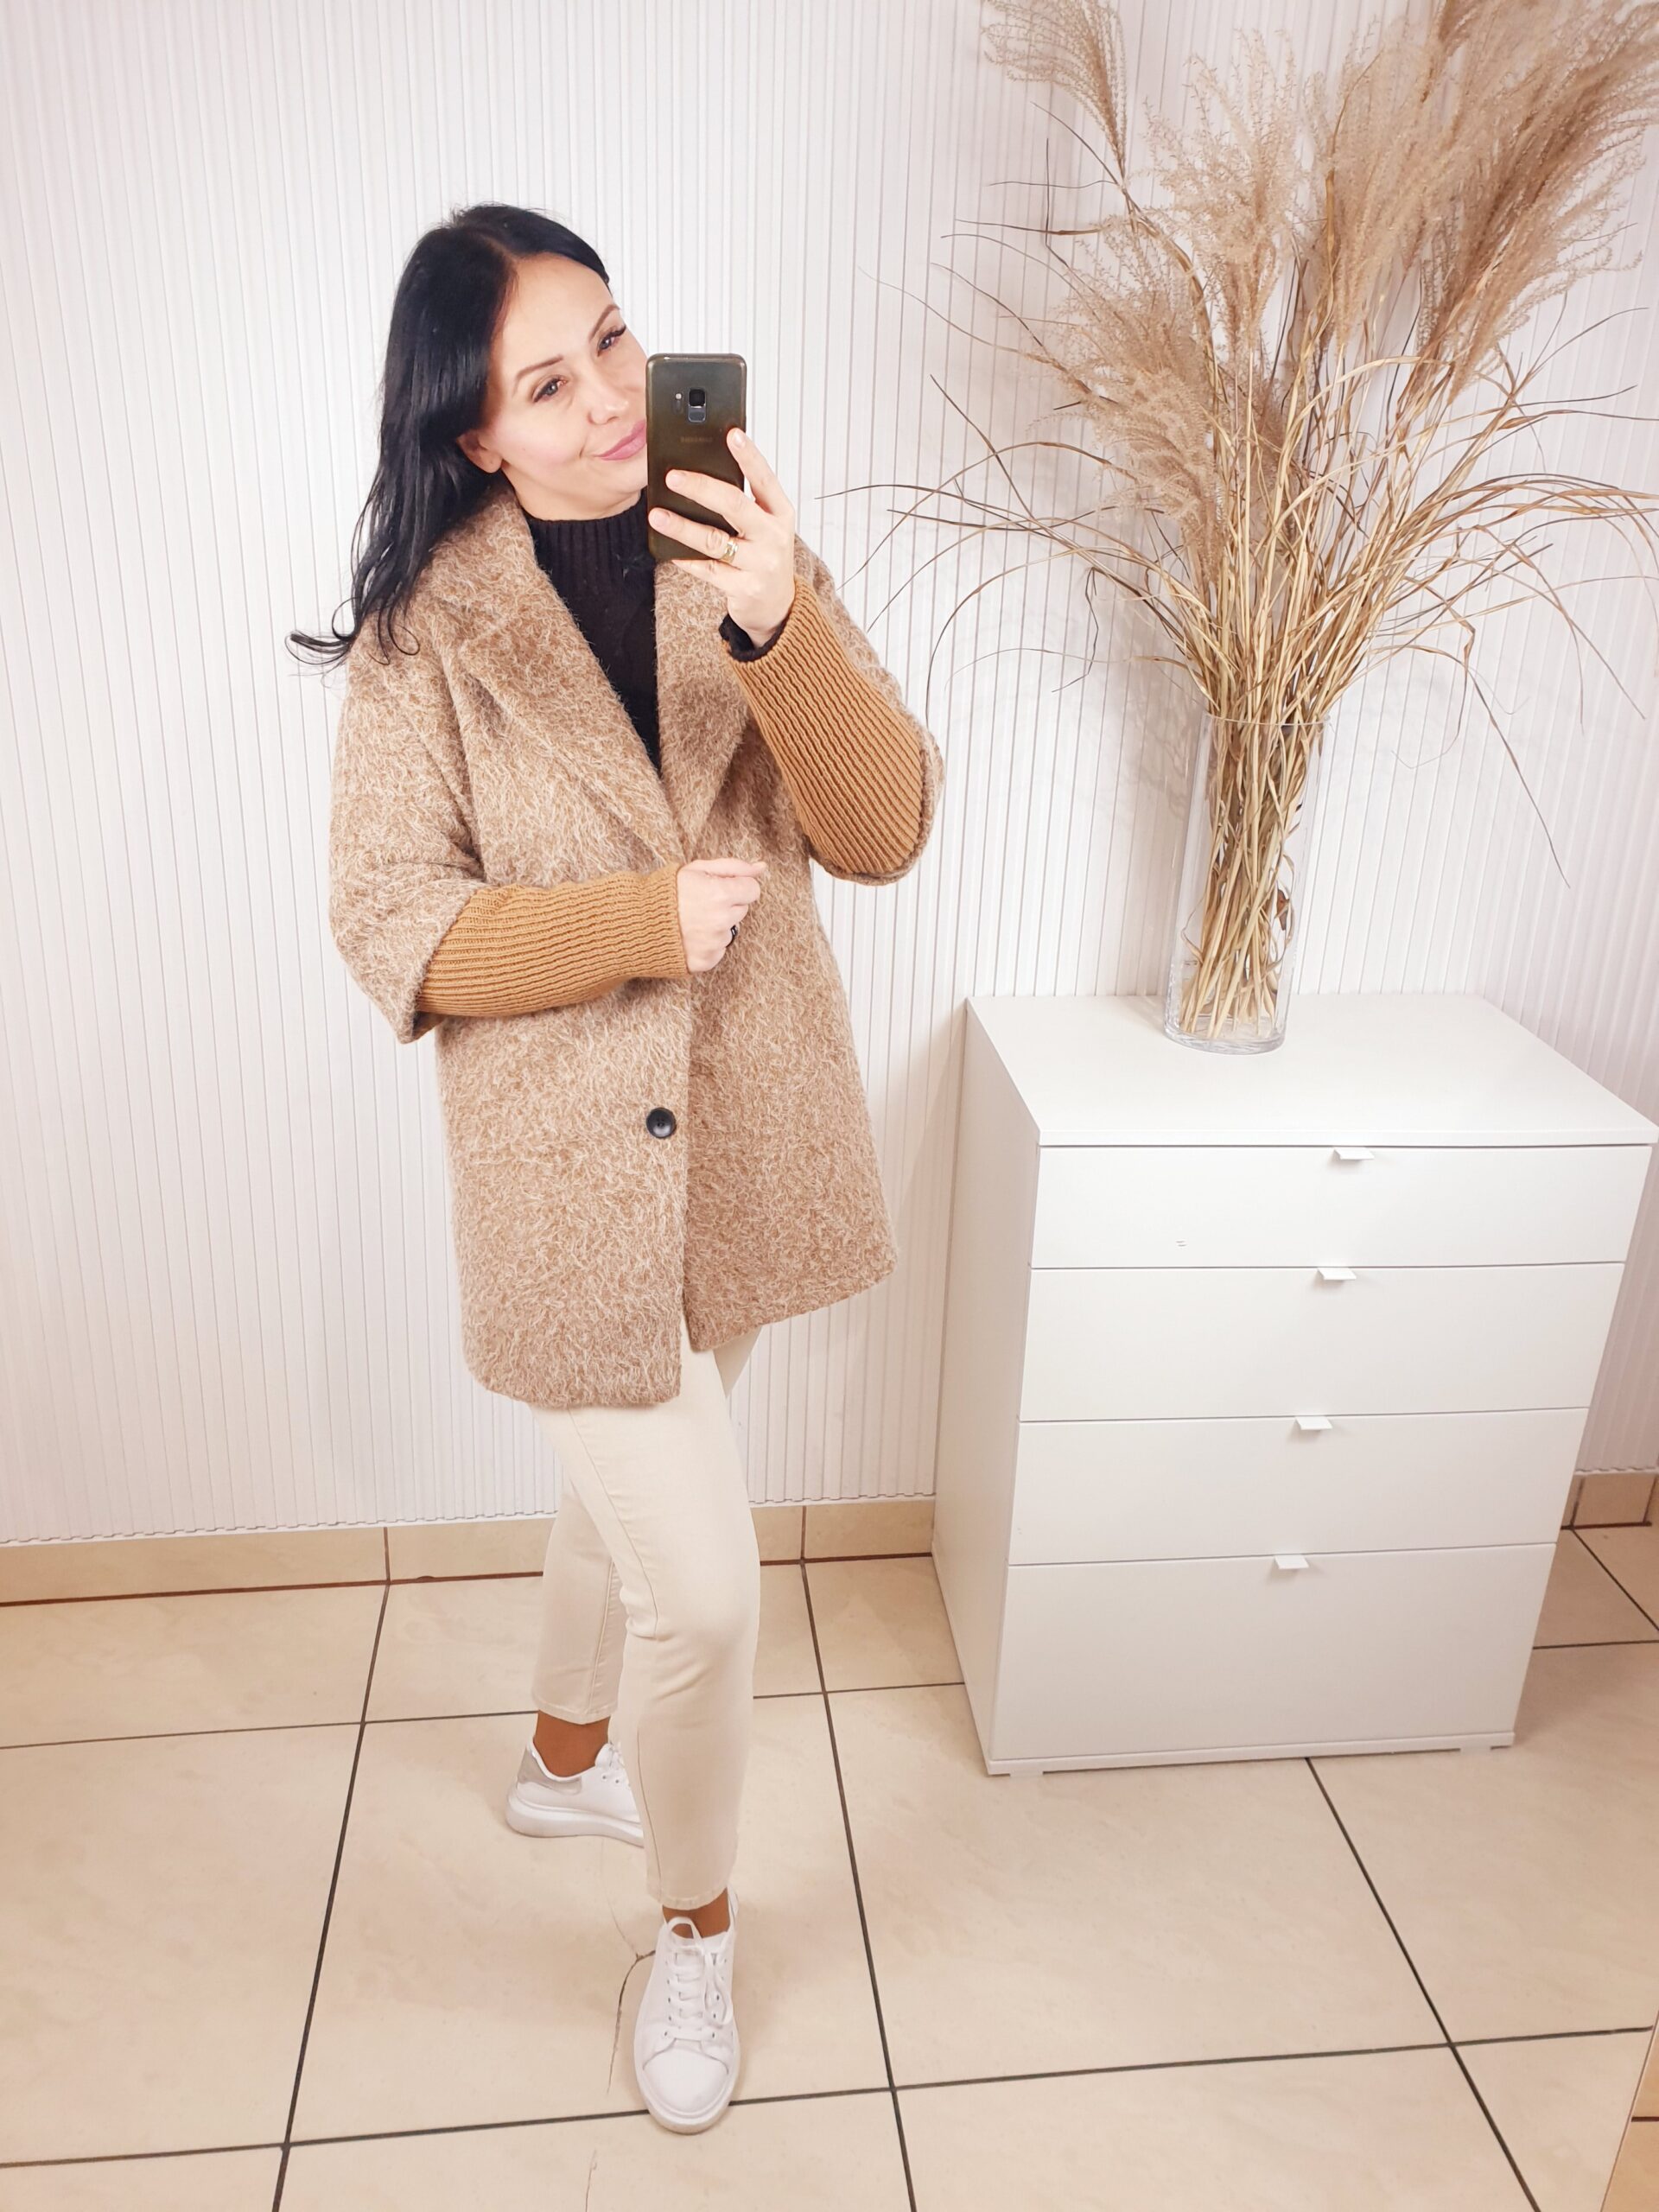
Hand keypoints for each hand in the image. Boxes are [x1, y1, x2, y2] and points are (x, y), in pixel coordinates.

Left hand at [648, 427, 795, 643]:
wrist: (777, 605)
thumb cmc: (765, 555)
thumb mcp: (765, 526)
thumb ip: (746, 503)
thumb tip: (704, 473)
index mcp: (780, 513)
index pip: (765, 479)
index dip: (749, 456)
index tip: (732, 434)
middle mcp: (773, 537)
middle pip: (735, 505)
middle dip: (701, 488)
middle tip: (673, 476)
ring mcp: (760, 564)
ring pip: (715, 541)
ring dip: (683, 527)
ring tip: (657, 516)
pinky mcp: (744, 588)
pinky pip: (708, 571)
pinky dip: (687, 559)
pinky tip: (669, 550)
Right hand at [676, 856, 767, 971]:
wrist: (636, 922)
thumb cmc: (666, 891)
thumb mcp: (698, 869)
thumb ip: (734, 867)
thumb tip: (762, 867)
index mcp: (721, 894)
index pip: (753, 890)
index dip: (737, 886)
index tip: (720, 887)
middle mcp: (720, 921)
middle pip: (742, 910)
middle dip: (727, 905)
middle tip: (701, 903)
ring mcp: (714, 944)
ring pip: (730, 931)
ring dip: (717, 925)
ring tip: (691, 920)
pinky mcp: (706, 961)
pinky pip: (719, 950)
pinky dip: (708, 944)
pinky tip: (689, 935)